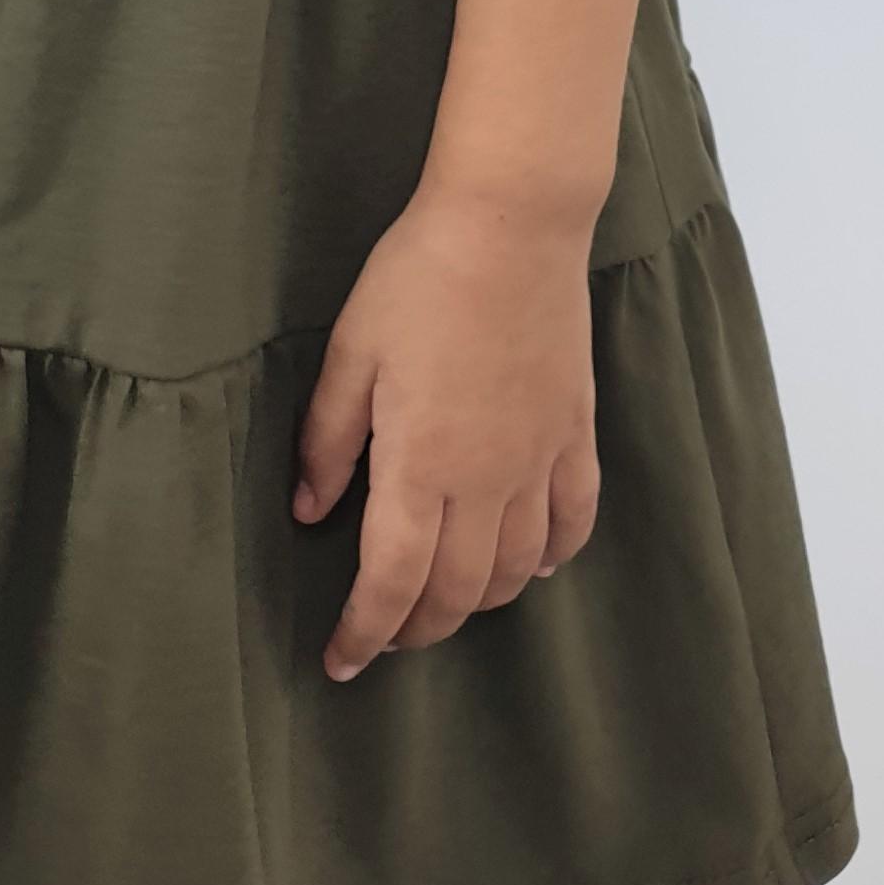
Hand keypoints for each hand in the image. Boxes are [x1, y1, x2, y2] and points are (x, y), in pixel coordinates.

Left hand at [291, 183, 599, 681]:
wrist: (511, 223)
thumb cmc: (418, 278)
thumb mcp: (350, 353)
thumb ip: (327, 440)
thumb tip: (308, 510)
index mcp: (421, 464)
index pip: (392, 582)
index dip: (364, 632)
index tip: (340, 662)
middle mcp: (487, 479)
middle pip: (457, 593)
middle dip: (417, 629)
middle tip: (386, 638)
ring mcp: (539, 459)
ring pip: (516, 569)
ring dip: (479, 602)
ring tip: (445, 604)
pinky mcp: (575, 432)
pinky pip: (574, 520)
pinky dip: (553, 556)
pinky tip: (532, 565)